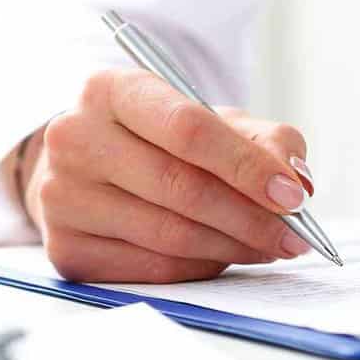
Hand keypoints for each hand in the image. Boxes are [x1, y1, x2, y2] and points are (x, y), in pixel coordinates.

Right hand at [22, 69, 313, 282]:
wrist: (86, 170)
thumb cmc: (158, 142)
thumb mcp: (211, 120)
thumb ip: (263, 139)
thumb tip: (297, 181)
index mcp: (111, 90)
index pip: (187, 127)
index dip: (246, 165)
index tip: (292, 196)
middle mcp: (74, 138)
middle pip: (180, 187)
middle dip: (249, 217)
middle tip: (293, 236)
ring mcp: (62, 197)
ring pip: (168, 234)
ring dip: (232, 247)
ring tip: (267, 246)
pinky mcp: (65, 249)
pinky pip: (151, 269)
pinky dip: (200, 267)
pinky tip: (223, 257)